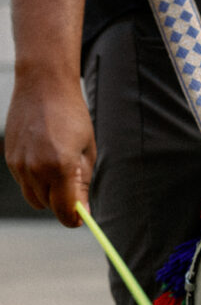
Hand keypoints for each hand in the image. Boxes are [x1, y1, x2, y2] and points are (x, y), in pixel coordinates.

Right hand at [4, 73, 95, 227]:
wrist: (43, 85)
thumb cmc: (72, 117)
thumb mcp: (86, 151)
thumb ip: (82, 185)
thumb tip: (82, 213)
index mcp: (61, 166)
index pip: (65, 210)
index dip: (74, 219)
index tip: (81, 218)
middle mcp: (36, 168)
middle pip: (48, 206)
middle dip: (62, 204)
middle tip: (74, 188)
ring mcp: (19, 163)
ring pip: (34, 197)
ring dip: (48, 192)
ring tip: (59, 167)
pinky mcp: (9, 157)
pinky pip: (24, 182)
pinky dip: (35, 179)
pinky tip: (44, 156)